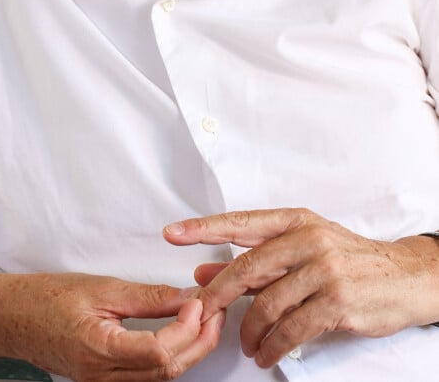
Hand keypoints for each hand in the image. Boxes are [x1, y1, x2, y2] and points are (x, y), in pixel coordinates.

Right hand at [5, 272, 224, 381]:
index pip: (158, 351)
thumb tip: (186, 296)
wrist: (12, 317)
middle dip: (199, 342)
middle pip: (166, 371)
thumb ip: (147, 296)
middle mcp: (103, 376)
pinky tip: (180, 335)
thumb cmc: (47, 297)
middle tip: (215, 311)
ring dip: (189, 351)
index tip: (198, 301)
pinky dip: (170, 358)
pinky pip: (146, 377)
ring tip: (204, 320)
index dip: (186, 327)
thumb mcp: (101, 287)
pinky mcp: (104, 381)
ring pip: (160, 378)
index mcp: (99, 349)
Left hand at [163, 207, 438, 367]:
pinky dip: (272, 346)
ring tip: (246, 345)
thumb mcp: (302, 248)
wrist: (402, 276)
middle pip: (248, 267)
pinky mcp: (336, 301)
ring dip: (249, 331)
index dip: (203, 228)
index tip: (172, 233)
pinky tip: (266, 354)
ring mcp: (323, 269)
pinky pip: (291, 328)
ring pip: (268, 303)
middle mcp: (307, 240)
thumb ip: (254, 259)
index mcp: (295, 221)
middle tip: (202, 313)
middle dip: (219, 295)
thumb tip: (204, 270)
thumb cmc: (346, 259)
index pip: (241, 222)